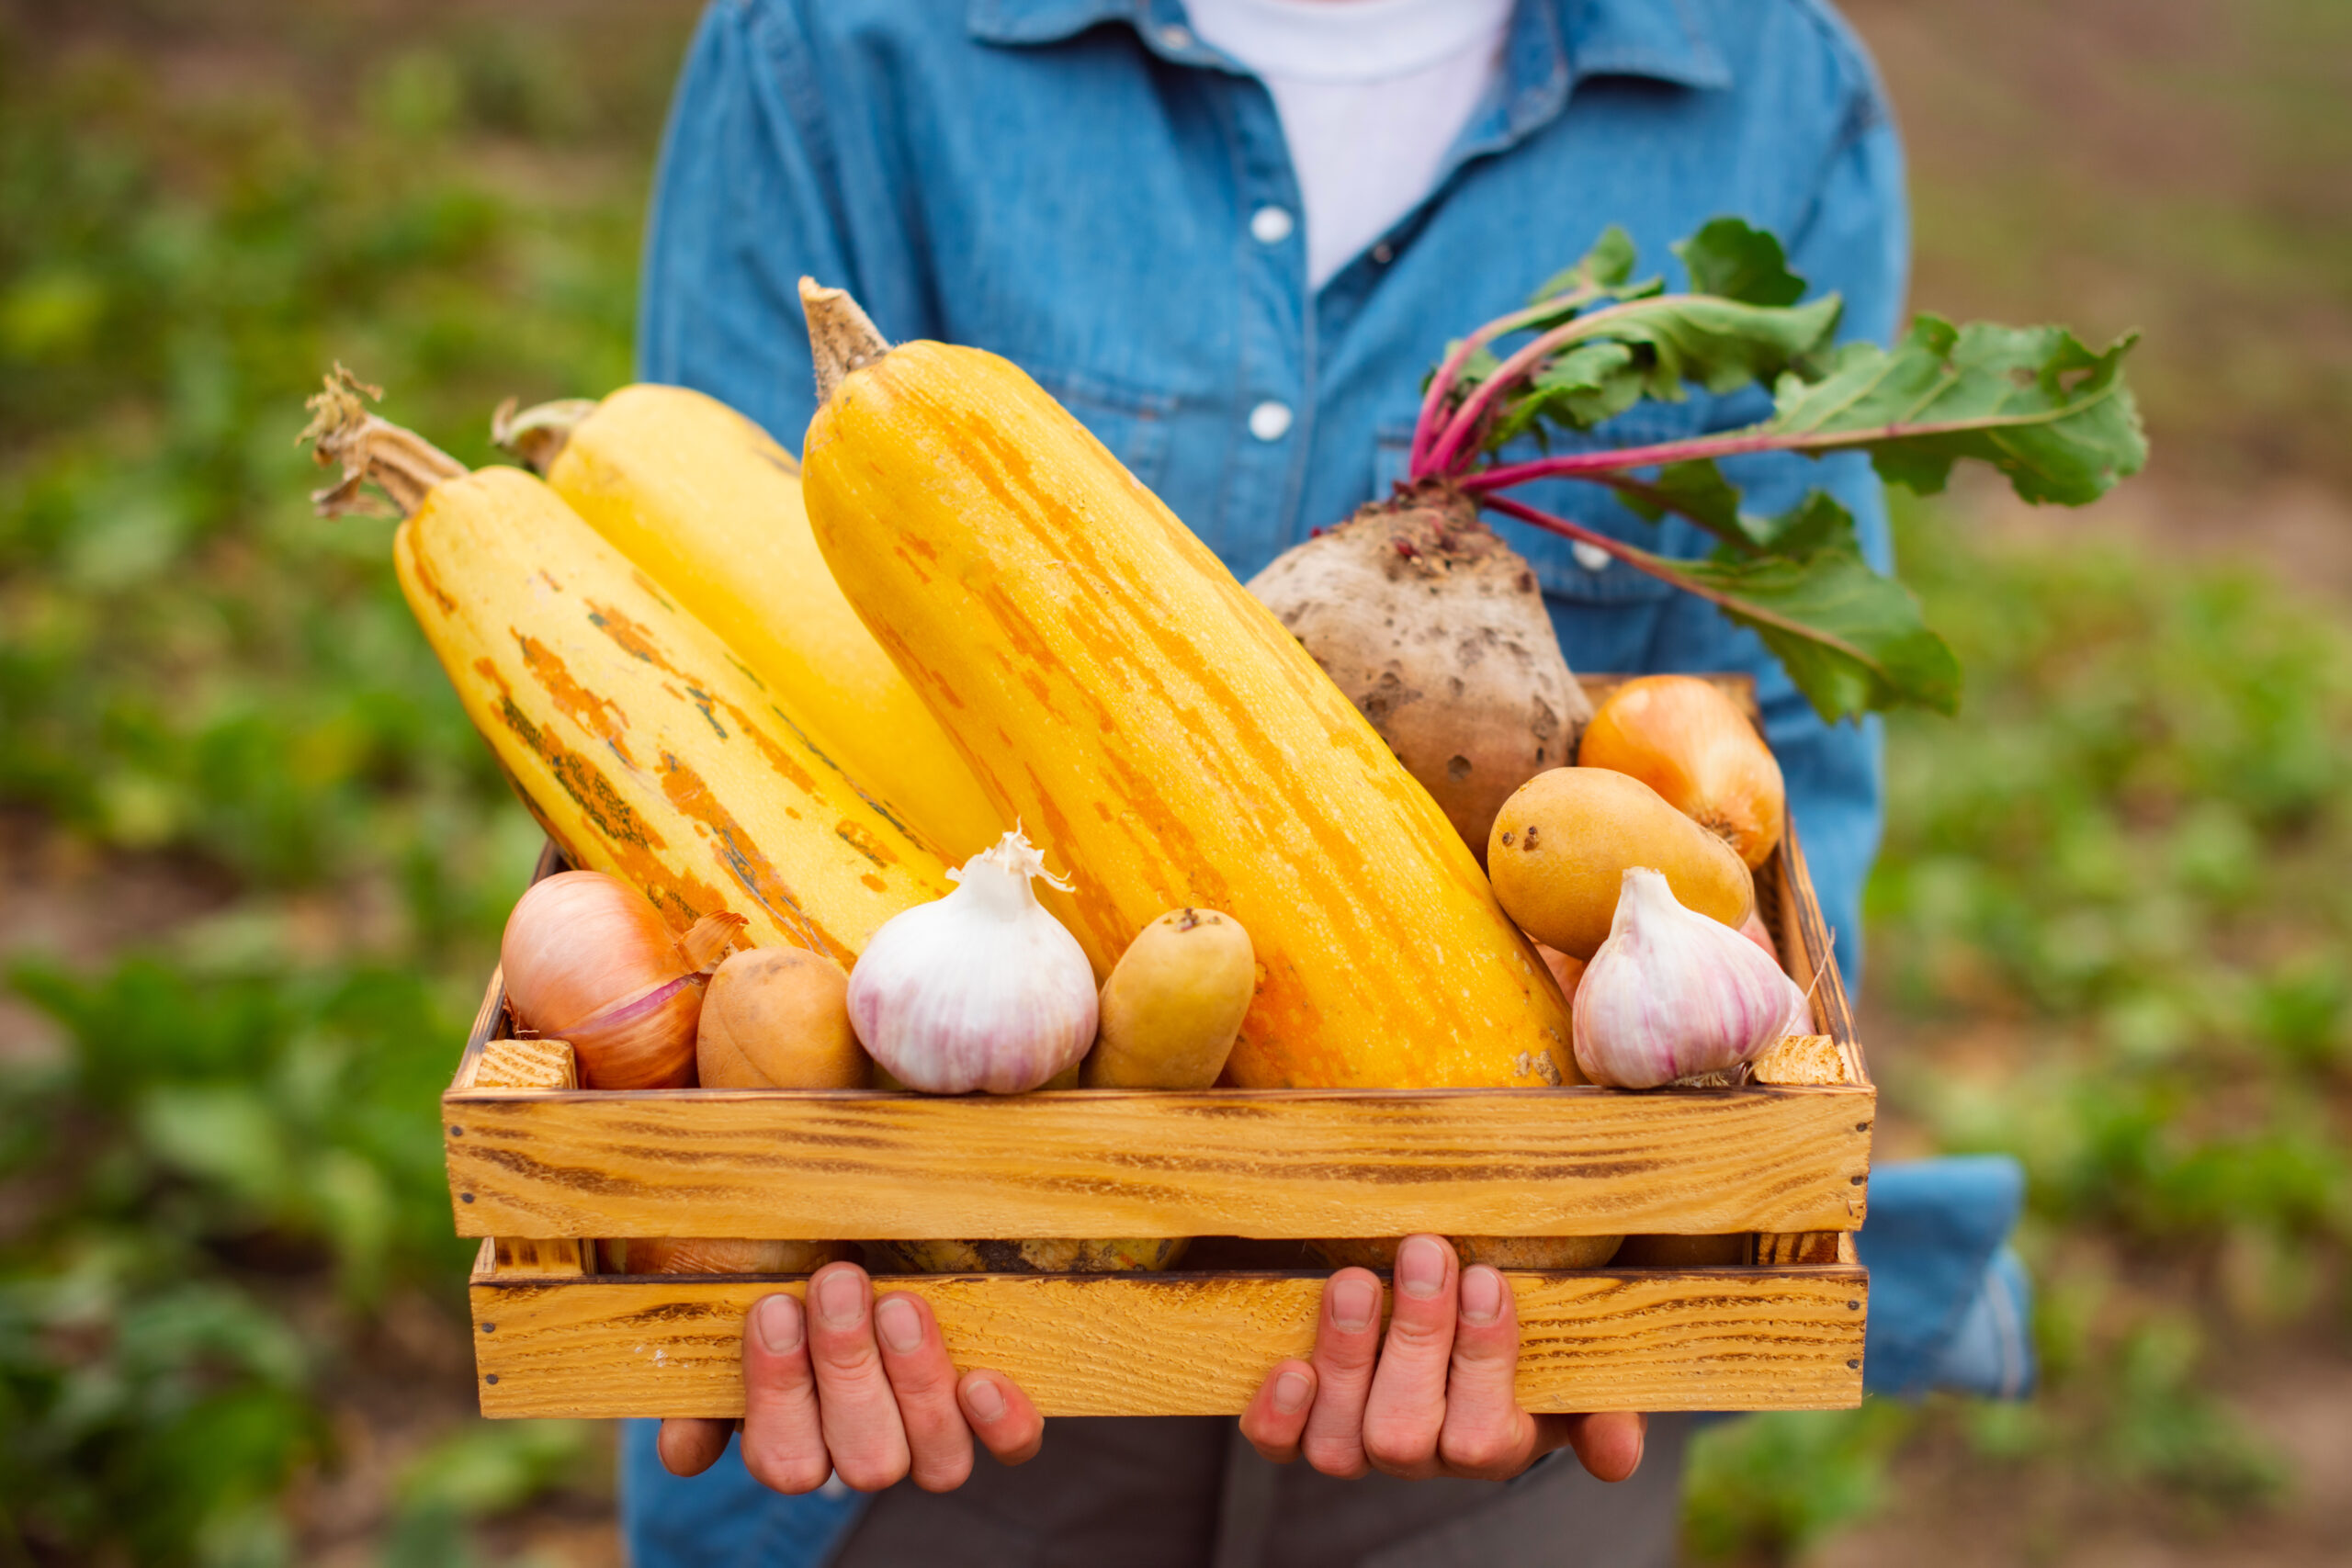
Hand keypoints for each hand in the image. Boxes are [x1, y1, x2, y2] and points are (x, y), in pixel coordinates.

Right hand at [656, 1260, 1044, 1492]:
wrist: (852, 1248)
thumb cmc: (783, 1278)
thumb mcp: (728, 1321)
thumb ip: (702, 1385)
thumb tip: (682, 1453)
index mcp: (794, 1441)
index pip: (785, 1458)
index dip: (780, 1390)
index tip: (775, 1304)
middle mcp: (865, 1452)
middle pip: (864, 1461)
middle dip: (848, 1368)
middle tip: (837, 1280)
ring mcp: (931, 1439)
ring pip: (935, 1461)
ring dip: (916, 1381)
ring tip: (900, 1303)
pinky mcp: (990, 1416)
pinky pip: (1011, 1448)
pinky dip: (1003, 1424)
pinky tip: (983, 1379)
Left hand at [1238, 1234, 1646, 1482]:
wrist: (1453, 1301)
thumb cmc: (1523, 1329)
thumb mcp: (1575, 1362)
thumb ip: (1600, 1403)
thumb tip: (1620, 1453)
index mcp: (1495, 1441)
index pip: (1485, 1435)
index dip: (1482, 1359)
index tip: (1487, 1275)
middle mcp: (1424, 1453)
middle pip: (1405, 1435)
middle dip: (1415, 1339)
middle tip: (1425, 1253)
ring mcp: (1359, 1441)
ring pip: (1340, 1442)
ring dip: (1346, 1357)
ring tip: (1356, 1280)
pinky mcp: (1302, 1424)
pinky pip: (1280, 1445)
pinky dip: (1277, 1415)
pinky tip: (1289, 1365)